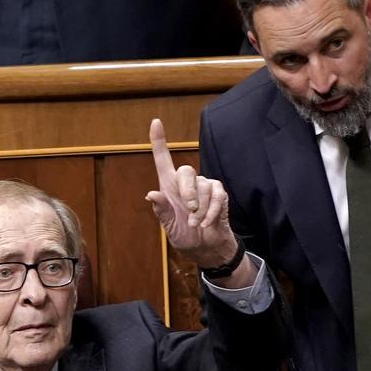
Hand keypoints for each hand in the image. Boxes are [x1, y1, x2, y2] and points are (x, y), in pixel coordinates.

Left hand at [146, 118, 240, 268]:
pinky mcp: (219, 194)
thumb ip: (162, 210)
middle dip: (188, 191)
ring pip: (203, 187)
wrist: (206, 248)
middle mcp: (187, 183)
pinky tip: (206, 223)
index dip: (159, 141)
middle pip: (187, 171)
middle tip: (189, 210)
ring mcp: (205, 187)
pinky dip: (211, 212)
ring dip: (200, 210)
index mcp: (170, 186)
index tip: (155, 122)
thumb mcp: (169, 227)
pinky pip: (217, 196)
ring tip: (196, 224)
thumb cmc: (185, 235)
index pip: (163, 159)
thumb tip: (151, 194)